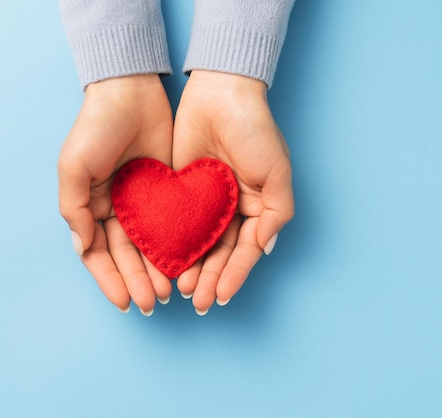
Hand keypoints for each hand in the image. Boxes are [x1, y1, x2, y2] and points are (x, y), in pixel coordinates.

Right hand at [58, 75, 173, 314]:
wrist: (131, 91)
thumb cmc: (95, 127)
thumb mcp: (73, 166)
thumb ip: (74, 209)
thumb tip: (83, 248)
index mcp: (89, 207)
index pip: (98, 254)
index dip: (109, 280)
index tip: (124, 302)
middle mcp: (115, 209)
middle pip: (125, 256)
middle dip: (136, 281)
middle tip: (152, 304)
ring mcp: (142, 202)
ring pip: (149, 246)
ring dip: (156, 271)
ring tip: (169, 292)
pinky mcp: (167, 190)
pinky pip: (171, 225)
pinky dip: (174, 246)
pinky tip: (184, 264)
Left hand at [172, 70, 294, 313]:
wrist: (220, 92)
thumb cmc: (255, 130)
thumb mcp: (277, 172)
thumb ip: (276, 213)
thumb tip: (263, 250)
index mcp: (255, 208)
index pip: (244, 251)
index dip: (234, 275)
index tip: (220, 296)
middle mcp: (229, 209)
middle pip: (219, 253)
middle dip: (209, 278)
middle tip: (196, 300)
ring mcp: (203, 201)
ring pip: (196, 244)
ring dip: (191, 268)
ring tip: (180, 289)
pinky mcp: (179, 190)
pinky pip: (174, 222)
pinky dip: (171, 244)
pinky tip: (163, 262)